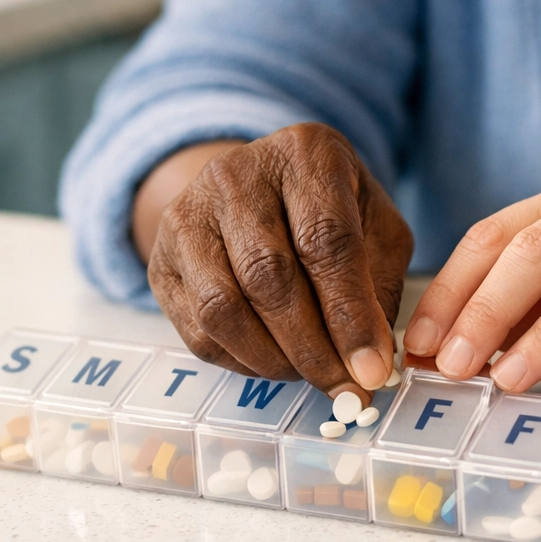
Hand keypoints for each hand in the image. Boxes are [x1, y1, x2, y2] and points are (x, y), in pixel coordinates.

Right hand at [143, 123, 414, 397]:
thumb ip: (380, 285)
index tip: (372, 369)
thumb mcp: (374, 227)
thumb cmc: (329, 210)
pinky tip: (273, 363)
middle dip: (312, 347)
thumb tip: (373, 362)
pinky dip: (241, 362)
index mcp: (304, 154)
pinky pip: (196, 329)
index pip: (325, 240)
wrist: (256, 187)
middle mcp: (235, 174)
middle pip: (269, 276)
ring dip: (272, 360)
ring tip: (310, 375)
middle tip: (344, 387)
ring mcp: (188, 215)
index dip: (349, 314)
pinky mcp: (160, 260)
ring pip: (223, 308)